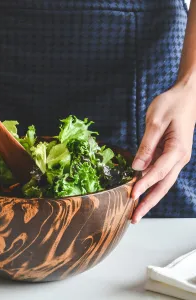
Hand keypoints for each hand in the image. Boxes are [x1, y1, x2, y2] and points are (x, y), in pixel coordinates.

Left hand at [131, 81, 195, 223]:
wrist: (186, 97)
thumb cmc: (171, 105)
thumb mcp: (155, 122)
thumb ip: (146, 146)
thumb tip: (137, 167)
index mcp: (177, 150)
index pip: (157, 172)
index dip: (144, 185)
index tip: (131, 196)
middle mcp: (179, 158)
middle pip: (162, 186)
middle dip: (148, 203)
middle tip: (134, 218)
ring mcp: (175, 158)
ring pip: (162, 183)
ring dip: (149, 197)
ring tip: (136, 211)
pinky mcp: (170, 155)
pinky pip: (160, 173)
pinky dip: (150, 184)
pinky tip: (141, 192)